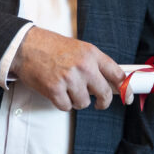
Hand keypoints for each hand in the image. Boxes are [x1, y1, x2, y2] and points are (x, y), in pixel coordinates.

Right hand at [11, 27, 126, 110]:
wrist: (25, 47)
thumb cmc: (50, 47)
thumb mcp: (79, 48)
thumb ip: (95, 64)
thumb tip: (110, 82)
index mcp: (92, 54)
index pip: (117, 74)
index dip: (125, 88)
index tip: (127, 96)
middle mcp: (83, 66)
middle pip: (104, 93)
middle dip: (103, 101)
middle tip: (99, 103)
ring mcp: (69, 79)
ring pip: (84, 103)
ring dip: (77, 100)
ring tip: (67, 89)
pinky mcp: (55, 90)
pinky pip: (66, 107)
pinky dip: (62, 103)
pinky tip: (57, 92)